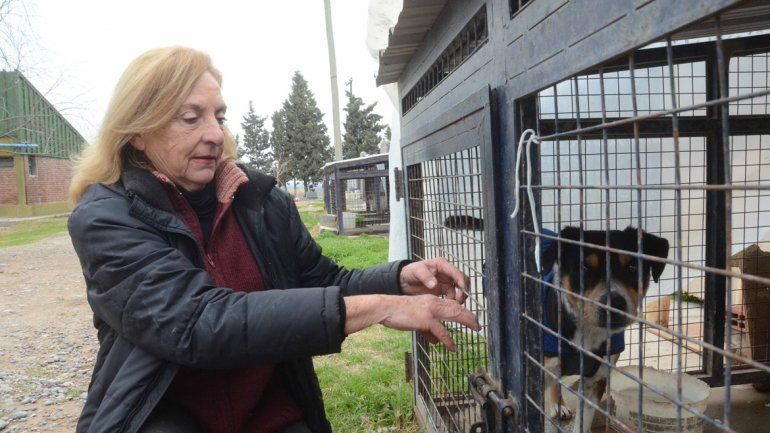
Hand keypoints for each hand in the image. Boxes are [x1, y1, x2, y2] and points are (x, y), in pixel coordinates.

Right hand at [343, 294, 480, 351]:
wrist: (386, 308)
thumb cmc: (399, 314)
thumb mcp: (416, 321)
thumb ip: (428, 330)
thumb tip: (437, 342)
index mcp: (432, 301)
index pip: (451, 304)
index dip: (462, 311)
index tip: (470, 318)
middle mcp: (434, 303)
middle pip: (457, 308)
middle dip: (469, 316)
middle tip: (478, 325)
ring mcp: (431, 310)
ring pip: (454, 314)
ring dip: (467, 321)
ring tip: (476, 328)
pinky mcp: (425, 320)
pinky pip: (441, 331)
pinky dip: (448, 340)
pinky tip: (453, 347)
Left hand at [399, 258, 469, 302]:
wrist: (404, 281)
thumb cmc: (410, 272)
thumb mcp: (416, 271)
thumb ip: (425, 276)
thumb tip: (434, 284)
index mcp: (442, 265)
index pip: (457, 273)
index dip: (461, 282)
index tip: (462, 292)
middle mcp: (447, 272)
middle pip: (463, 280)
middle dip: (463, 291)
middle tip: (458, 301)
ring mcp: (446, 281)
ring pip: (460, 289)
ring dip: (459, 297)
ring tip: (453, 305)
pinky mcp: (444, 289)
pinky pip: (454, 295)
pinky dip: (453, 301)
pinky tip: (448, 305)